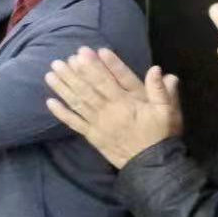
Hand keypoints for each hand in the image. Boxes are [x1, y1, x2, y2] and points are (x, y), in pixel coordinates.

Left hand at [45, 47, 181, 168]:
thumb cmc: (160, 135)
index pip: (108, 80)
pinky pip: (74, 123)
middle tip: (60, 60)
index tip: (85, 52)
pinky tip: (49, 102)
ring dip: (63, 88)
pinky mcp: (92, 135)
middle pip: (88, 89)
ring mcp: (98, 124)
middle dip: (73, 73)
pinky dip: (62, 113)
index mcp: (126, 103)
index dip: (95, 66)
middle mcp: (108, 111)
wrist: (151, 165)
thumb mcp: (168, 112)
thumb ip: (162, 91)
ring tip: (51, 74)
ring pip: (78, 103)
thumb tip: (157, 69)